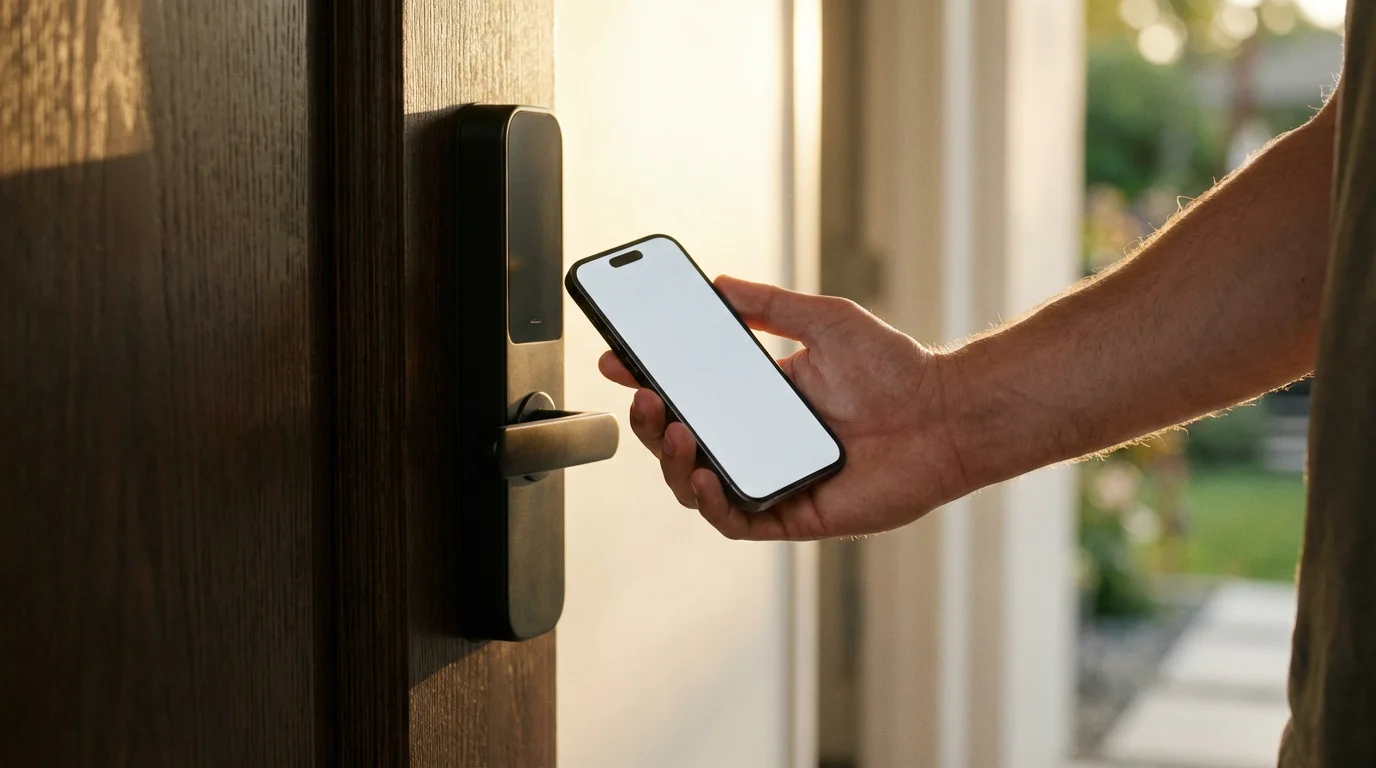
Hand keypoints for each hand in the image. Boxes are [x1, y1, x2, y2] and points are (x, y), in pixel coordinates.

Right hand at [597, 275, 965, 539]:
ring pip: (697, 486)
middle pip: (680, 443)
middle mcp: (759, 443)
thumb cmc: (896, 369)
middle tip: (641, 396)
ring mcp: (772, 480)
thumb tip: (719, 284)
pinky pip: (735, 518)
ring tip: (671, 431)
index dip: (647, 380)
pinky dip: (711, 500)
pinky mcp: (792, 514)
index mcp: (760, 400)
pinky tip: (704, 473)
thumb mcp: (824, 319)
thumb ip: (770, 304)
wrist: (946, 414)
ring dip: (671, 461)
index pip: (689, 394)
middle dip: (648, 423)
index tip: (618, 358)